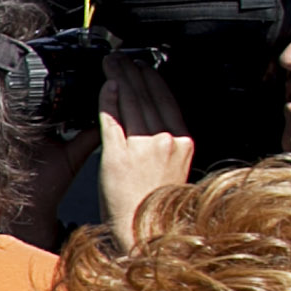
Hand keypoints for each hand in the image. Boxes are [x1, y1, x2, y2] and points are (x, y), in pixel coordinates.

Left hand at [95, 53, 194, 249]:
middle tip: (122, 57)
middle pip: (148, 97)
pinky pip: (113, 120)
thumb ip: (167, 142)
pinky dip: (109, 100)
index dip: (154, 79)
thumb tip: (155, 119)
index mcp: (183, 142)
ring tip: (112, 65)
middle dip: (133, 72)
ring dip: (120, 78)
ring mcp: (142, 147)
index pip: (168, 101)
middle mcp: (166, 142)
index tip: (144, 67)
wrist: (144, 232)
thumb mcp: (173, 168)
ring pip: (131, 103)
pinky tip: (107, 87)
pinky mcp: (118, 156)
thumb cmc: (155, 205)